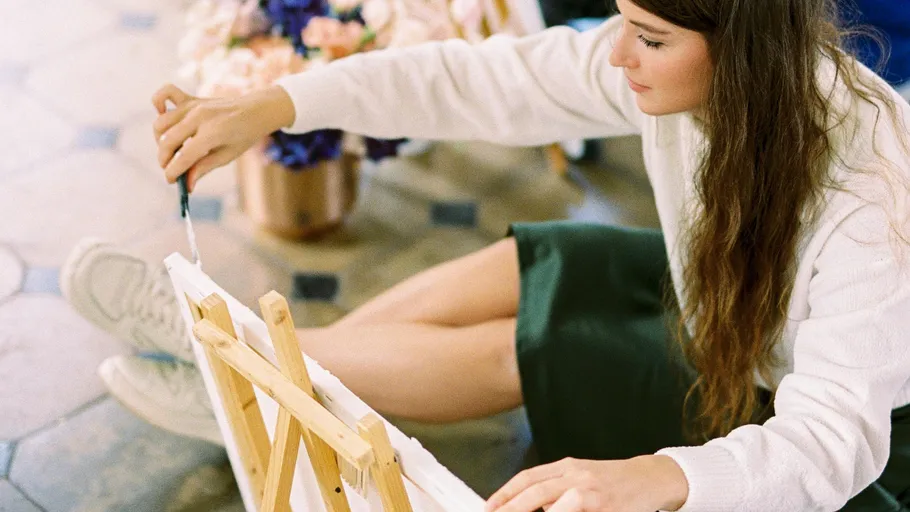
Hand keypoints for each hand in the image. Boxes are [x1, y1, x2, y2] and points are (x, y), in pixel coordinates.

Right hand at [151, 83, 295, 191]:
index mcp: (213, 133)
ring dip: (161, 140)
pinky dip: (158, 102)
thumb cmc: (244, 135)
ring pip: (161, 123)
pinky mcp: (191, 98)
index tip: (170, 180)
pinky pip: (166, 93)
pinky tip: (162, 115)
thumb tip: (187, 185)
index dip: (173, 171)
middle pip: (168, 140)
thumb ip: (204, 167)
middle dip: (165, 160)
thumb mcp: (228, 155)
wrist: (256, 111)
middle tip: (172, 169)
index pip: (184, 156)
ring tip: (173, 150)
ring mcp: (194, 105)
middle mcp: (200, 116)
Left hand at [485, 455, 688, 511]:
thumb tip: (530, 503)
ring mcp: (592, 492)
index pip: (529, 477)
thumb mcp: (581, 475)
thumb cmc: (612, 481)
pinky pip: (578, 511)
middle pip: (537, 490)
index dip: (506, 492)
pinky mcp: (607, 507)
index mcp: (568, 466)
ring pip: (556, 503)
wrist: (650, 478)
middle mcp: (577, 476)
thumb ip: (556, 486)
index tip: (490, 506)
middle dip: (512, 507)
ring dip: (532, 511)